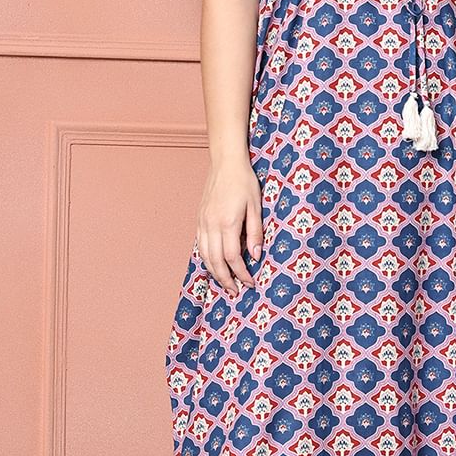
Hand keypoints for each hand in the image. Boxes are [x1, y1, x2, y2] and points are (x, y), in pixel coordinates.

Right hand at [197, 156, 262, 296]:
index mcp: (228, 222)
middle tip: (236, 292)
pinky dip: (206, 260)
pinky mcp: (199, 220)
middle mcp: (212, 225)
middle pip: (216, 261)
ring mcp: (203, 222)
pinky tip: (214, 266)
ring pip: (205, 256)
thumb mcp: (256, 206)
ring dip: (215, 273)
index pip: (233, 257)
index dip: (241, 274)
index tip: (250, 283)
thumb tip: (256, 255)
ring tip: (225, 284)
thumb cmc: (244, 182)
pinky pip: (200, 246)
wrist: (225, 163)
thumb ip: (255, 232)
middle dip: (226, 280)